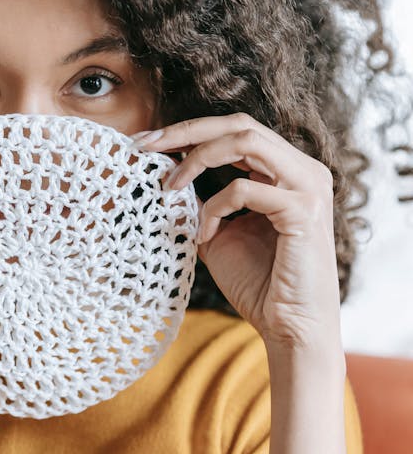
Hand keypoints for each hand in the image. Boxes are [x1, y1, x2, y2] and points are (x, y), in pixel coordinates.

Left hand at [136, 112, 341, 350]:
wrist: (289, 328)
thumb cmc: (258, 284)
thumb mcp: (219, 233)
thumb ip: (199, 201)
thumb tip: (164, 175)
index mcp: (288, 171)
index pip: (237, 130)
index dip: (190, 130)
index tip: (147, 142)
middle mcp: (304, 170)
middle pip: (240, 124)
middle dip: (187, 130)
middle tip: (146, 143)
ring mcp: (308, 186)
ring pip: (245, 142)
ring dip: (197, 159)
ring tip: (170, 185)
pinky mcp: (303, 210)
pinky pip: (244, 189)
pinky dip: (215, 207)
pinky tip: (205, 235)